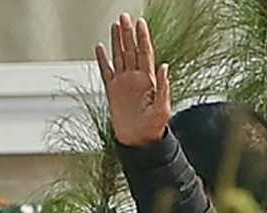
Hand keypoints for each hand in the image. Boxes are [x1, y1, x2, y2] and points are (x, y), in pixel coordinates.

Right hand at [95, 13, 169, 147]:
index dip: (142, 38)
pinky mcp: (113, 91)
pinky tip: (101, 48)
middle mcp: (136, 79)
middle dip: (128, 33)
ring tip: (115, 26)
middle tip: (124, 17)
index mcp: (148, 81)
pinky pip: (106, 71)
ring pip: (119, 57)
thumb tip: (165, 67)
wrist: (138, 142)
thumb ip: (164, 88)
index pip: (145, 53)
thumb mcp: (163, 109)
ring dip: (117, 41)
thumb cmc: (153, 128)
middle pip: (131, 50)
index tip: (140, 23)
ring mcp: (124, 83)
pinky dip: (103, 59)